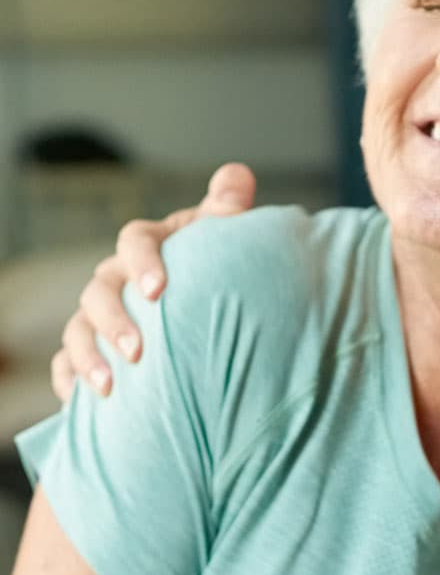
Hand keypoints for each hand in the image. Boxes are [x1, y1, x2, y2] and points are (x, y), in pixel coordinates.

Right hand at [51, 163, 256, 400]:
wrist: (215, 303)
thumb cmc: (220, 265)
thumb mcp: (227, 236)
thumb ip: (229, 208)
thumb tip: (238, 175)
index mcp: (151, 244)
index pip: (135, 240)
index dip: (142, 262)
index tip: (158, 290)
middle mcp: (117, 275)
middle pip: (98, 290)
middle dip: (113, 321)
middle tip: (138, 350)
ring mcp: (101, 312)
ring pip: (78, 328)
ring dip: (88, 355)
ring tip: (109, 386)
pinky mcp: (94, 345)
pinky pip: (66, 361)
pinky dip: (67, 378)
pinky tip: (78, 399)